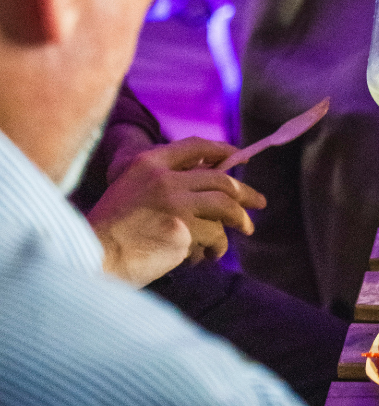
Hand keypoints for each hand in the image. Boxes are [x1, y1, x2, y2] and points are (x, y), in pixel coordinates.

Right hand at [88, 138, 265, 288]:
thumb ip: (165, 180)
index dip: (222, 150)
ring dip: (238, 222)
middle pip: (221, 178)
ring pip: (225, 208)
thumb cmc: (111, 231)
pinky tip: (209, 257)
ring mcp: (176, 203)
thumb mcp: (131, 190)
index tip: (239, 156)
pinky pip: (214, 237)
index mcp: (149, 163)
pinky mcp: (184, 230)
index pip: (195, 146)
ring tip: (243, 232)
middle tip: (259, 202)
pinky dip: (216, 248)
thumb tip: (213, 178)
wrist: (93, 259)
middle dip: (245, 192)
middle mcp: (165, 178)